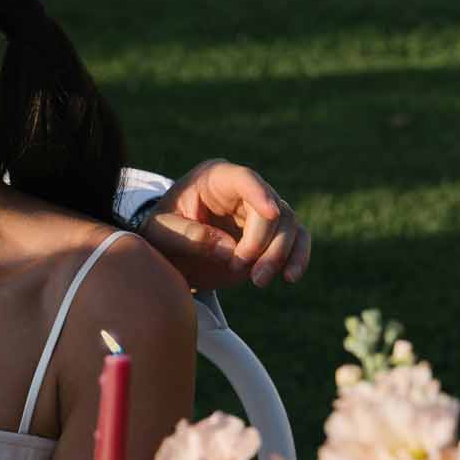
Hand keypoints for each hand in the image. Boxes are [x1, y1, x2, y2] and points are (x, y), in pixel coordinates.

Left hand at [137, 160, 310, 291]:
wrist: (169, 251)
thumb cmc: (161, 233)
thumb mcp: (161, 233)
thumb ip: (189, 236)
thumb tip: (229, 249)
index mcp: (215, 178)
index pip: (244, 178)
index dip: (259, 193)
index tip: (271, 212)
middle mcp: (243, 189)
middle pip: (271, 208)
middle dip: (263, 242)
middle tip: (244, 268)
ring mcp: (260, 210)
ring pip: (289, 224)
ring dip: (280, 254)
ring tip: (258, 281)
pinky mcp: (272, 233)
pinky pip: (297, 239)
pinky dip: (298, 257)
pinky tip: (290, 277)